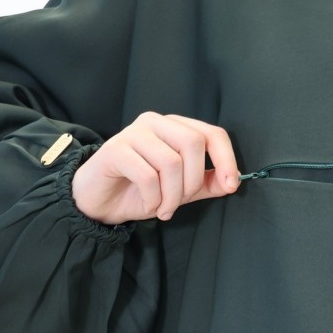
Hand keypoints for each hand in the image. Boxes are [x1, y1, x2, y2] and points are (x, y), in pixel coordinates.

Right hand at [71, 112, 241, 225]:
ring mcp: (134, 133)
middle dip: (193, 182)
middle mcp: (155, 123)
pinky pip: (147, 175)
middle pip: (193, 143)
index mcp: (174, 127)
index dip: (226, 160)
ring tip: (163, 208)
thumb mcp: (180, 190)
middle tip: (181, 202)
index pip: (212, 133)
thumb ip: (206, 184)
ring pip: (171, 162)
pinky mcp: (115, 149)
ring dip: (172, 196)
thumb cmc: (139, 191)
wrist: (99, 200)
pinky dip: (153, 198)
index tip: (231, 185)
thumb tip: (233, 182)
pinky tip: (148, 204)